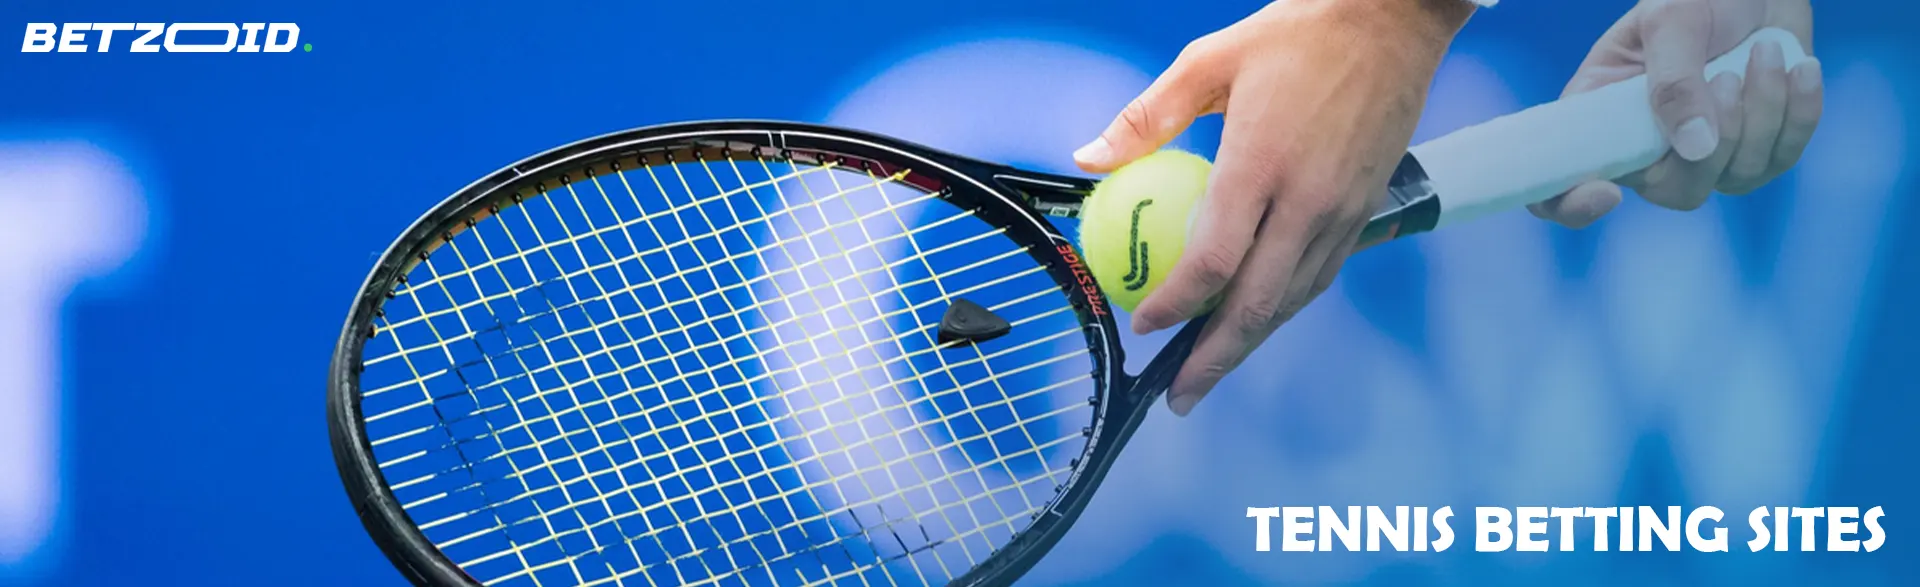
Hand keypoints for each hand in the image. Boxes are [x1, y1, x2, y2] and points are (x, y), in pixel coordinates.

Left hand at [1074, 0, 1473, 415]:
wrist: (1395, 18)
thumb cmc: (1300, 32)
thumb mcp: (1210, 60)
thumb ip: (1147, 117)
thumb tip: (1089, 158)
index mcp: (1261, 164)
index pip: (1215, 260)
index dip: (1177, 304)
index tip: (1144, 324)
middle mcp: (1308, 200)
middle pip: (1259, 302)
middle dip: (1214, 357)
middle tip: (1178, 394)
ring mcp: (1343, 210)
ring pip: (1294, 298)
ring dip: (1250, 343)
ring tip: (1209, 372)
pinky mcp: (1366, 210)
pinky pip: (1320, 275)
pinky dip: (1285, 307)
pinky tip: (1257, 320)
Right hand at [1530, 0, 1821, 227]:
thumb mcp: (1672, 22)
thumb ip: (1675, 83)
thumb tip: (1694, 148)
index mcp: (1601, 116)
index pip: (1565, 183)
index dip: (1571, 205)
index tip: (1607, 194)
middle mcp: (1648, 146)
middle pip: (1676, 190)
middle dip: (1718, 142)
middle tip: (1728, 77)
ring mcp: (1705, 154)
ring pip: (1737, 174)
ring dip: (1764, 112)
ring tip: (1767, 53)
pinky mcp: (1758, 148)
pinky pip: (1781, 156)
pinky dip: (1797, 113)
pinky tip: (1798, 69)